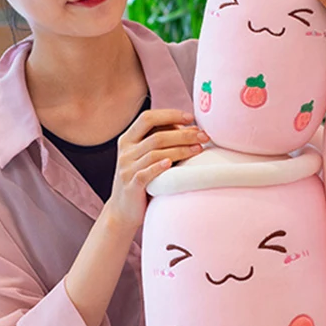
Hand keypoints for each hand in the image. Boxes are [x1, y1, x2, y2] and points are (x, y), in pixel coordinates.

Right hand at [105, 109, 206, 231]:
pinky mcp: (131, 186)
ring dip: (180, 150)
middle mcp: (125, 151)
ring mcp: (127, 169)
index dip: (170, 115)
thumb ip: (163, 141)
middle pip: (156, 136)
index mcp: (128, 139)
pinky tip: (172, 164)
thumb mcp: (147, 156)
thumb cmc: (142, 179)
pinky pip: (145, 173)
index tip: (191, 117)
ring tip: (199, 149)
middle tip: (203, 136)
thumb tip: (192, 128)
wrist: (122, 211)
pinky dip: (159, 167)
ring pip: (155, 153)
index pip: (147, 118)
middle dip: (183, 134)